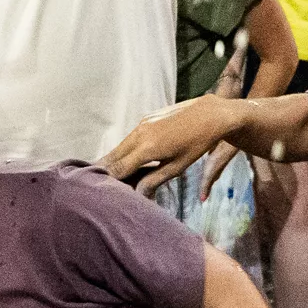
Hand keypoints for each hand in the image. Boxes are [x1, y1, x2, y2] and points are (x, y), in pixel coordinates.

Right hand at [100, 95, 248, 191]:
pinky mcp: (147, 118)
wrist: (212, 113)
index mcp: (147, 148)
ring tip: (108, 174)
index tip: (98, 191)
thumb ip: (153, 180)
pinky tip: (126, 159)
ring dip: (115, 160)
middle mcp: (140, 133)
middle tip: (95, 184)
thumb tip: (136, 194)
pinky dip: (125, 150)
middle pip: (114, 156)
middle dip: (105, 170)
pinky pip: (130, 137)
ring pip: (121, 145)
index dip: (107, 179)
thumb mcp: (177, 167)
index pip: (119, 167)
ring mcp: (142, 123)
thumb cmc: (198, 144)